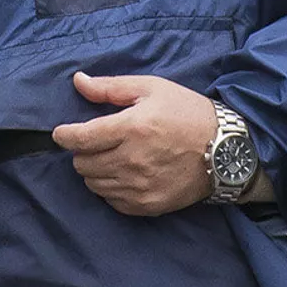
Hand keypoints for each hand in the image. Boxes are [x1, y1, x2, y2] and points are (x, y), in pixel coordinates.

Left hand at [53, 73, 215, 216]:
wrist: (225, 150)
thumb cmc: (188, 113)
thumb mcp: (152, 89)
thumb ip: (111, 87)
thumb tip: (78, 81)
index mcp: (132, 128)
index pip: (81, 138)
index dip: (65, 135)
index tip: (61, 133)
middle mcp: (132, 160)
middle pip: (82, 164)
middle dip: (84, 152)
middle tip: (98, 142)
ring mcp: (139, 186)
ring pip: (94, 184)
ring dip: (96, 170)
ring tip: (114, 158)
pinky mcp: (147, 205)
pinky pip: (111, 201)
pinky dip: (111, 188)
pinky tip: (126, 174)